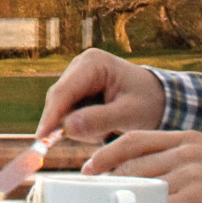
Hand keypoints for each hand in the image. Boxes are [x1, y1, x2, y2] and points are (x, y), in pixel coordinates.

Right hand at [34, 48, 164, 142]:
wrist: (160, 99)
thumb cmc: (149, 103)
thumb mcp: (129, 114)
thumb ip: (100, 120)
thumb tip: (68, 127)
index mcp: (92, 63)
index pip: (63, 92)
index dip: (50, 116)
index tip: (41, 139)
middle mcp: (80, 66)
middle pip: (59, 101)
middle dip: (72, 123)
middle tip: (98, 136)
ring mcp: (77, 78)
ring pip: (63, 110)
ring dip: (81, 126)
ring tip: (109, 128)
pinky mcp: (78, 91)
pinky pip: (69, 114)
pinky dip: (83, 125)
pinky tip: (103, 125)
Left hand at [80, 130, 201, 202]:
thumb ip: (182, 162)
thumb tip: (149, 178)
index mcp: (188, 138)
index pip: (136, 139)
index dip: (108, 153)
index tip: (91, 166)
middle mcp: (187, 150)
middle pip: (134, 162)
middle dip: (112, 180)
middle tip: (97, 195)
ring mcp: (191, 173)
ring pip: (143, 185)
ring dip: (129, 202)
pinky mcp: (197, 198)